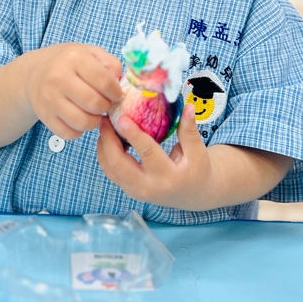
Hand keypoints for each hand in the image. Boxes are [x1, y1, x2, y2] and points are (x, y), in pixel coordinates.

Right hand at [24, 44, 122, 141]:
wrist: (33, 72)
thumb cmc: (68, 63)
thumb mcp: (89, 52)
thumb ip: (110, 63)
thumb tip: (119, 84)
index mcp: (74, 57)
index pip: (104, 81)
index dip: (116, 92)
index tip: (115, 94)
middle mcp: (58, 77)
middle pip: (94, 103)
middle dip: (106, 107)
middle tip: (105, 103)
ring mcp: (49, 97)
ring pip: (83, 122)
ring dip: (94, 121)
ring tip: (94, 113)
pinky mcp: (43, 114)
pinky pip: (69, 133)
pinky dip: (79, 131)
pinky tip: (80, 119)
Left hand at [96, 103, 217, 210]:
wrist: (192, 195)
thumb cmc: (196, 171)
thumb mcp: (198, 152)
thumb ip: (190, 130)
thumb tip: (187, 106)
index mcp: (167, 177)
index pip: (147, 153)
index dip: (133, 135)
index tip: (122, 118)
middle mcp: (148, 187)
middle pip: (119, 164)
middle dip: (108, 140)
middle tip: (105, 118)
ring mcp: (135, 191)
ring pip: (110, 168)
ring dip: (103, 146)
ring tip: (104, 124)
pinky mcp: (128, 189)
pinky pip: (110, 171)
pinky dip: (105, 153)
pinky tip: (108, 137)